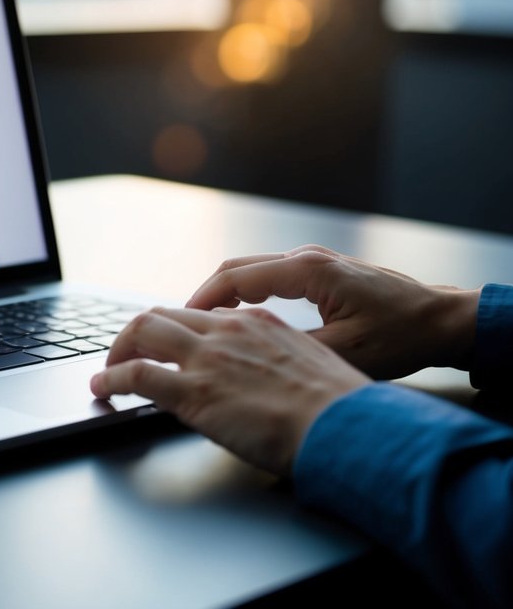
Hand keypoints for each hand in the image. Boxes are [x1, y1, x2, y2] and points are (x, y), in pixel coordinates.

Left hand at [90, 306, 368, 475]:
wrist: (347, 429)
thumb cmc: (341, 413)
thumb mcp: (312, 371)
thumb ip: (280, 366)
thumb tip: (267, 383)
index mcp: (261, 324)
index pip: (205, 316)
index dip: (180, 330)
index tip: (170, 345)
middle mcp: (229, 331)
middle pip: (165, 313)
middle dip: (139, 332)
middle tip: (127, 353)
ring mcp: (207, 358)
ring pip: (142, 330)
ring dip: (118, 349)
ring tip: (108, 368)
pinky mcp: (193, 391)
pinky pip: (136, 373)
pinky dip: (111, 377)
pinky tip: (102, 388)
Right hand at [185, 245, 480, 378]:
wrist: (444, 320)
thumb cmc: (403, 336)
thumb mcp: (344, 353)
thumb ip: (292, 351)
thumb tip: (244, 360)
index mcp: (307, 272)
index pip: (235, 278)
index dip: (201, 300)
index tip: (177, 322)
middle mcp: (306, 260)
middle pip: (236, 268)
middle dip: (203, 295)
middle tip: (178, 323)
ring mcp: (313, 262)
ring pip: (251, 269)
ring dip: (223, 294)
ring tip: (200, 324)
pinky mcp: (321, 272)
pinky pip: (268, 276)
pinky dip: (244, 294)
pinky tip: (238, 318)